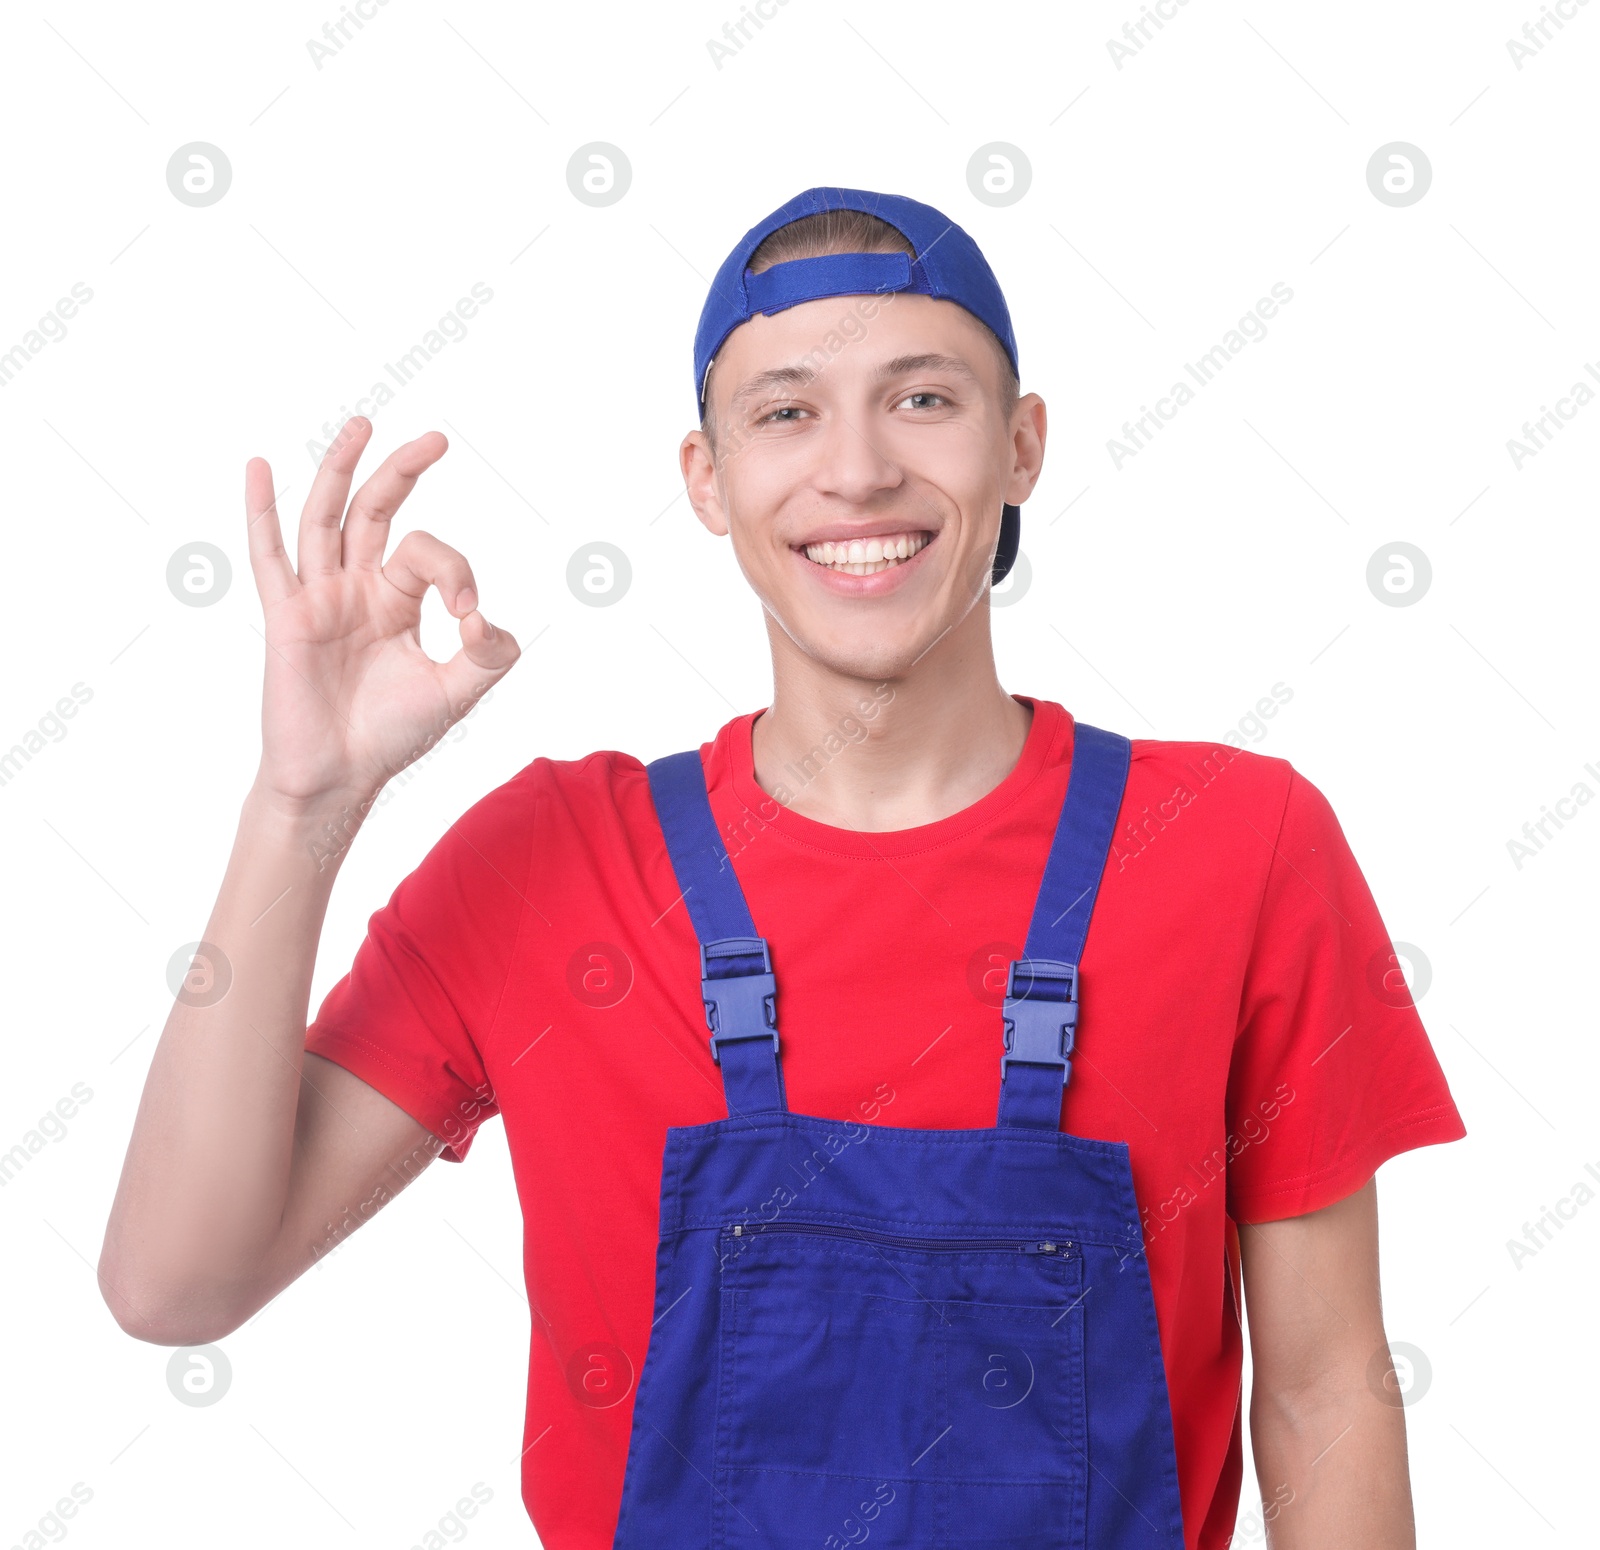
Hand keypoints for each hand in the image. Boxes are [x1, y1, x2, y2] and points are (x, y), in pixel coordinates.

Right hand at [243, 417, 519, 810]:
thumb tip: (486, 617)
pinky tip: (258, 466)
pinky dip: (261, 511)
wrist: (341, 777)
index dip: (455, 569)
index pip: (427, 553)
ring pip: (326, 518)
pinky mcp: (286, 617)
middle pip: (376, 511)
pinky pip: (270, 557)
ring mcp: (318, 598)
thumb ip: (489, 654)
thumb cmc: (393, 735)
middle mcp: (356, 588)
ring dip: (341, 469)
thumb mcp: (457, 691)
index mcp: (397, 599)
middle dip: (403, 473)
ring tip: (362, 423)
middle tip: (435, 439)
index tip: (470, 613)